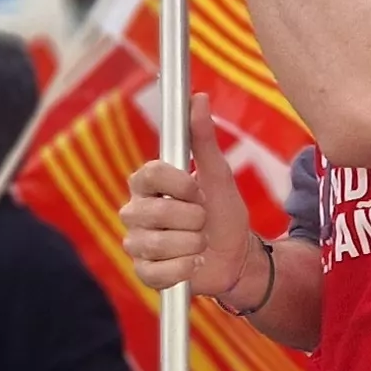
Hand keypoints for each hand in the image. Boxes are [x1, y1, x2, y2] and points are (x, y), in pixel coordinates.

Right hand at [118, 97, 255, 295]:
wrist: (234, 256)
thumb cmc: (222, 212)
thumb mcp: (218, 175)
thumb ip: (204, 139)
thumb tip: (198, 98)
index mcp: (148, 184)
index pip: (148, 174)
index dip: (176, 184)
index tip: (196, 190)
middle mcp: (135, 211)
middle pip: (153, 213)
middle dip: (191, 219)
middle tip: (202, 221)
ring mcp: (136, 242)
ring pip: (155, 244)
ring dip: (191, 245)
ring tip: (200, 242)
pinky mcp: (143, 272)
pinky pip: (155, 272)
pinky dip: (183, 268)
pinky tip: (193, 263)